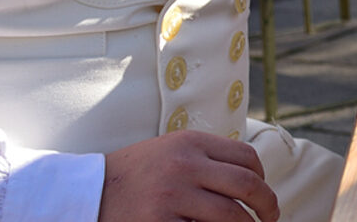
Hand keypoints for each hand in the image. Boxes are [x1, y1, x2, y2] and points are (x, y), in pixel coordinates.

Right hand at [101, 131, 277, 221]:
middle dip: (267, 205)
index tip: (263, 193)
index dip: (263, 178)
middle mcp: (184, 165)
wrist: (85, 192)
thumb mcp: (170, 149)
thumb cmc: (133, 173)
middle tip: (271, 218)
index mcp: (190, 142)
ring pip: (231, 215)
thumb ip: (206, 156)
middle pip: (246, 185)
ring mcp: (171, 195)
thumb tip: (250, 177)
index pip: (246, 158)